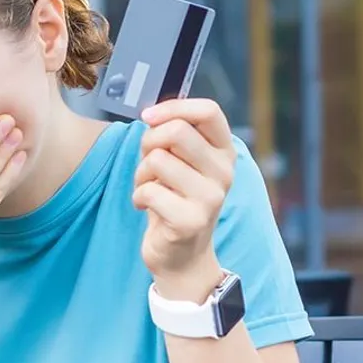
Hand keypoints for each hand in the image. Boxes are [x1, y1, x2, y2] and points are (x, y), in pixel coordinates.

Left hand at [132, 98, 236, 300]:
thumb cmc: (174, 199)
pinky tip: (147, 208)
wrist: (181, 255)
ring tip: (148, 188)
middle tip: (148, 164)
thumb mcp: (180, 163)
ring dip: (141, 174)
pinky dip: (138, 197)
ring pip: (157, 159)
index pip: (209, 111)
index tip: (148, 117)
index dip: (173, 107)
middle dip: (149, 143)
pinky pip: (148, 190)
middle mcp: (224, 172)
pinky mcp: (191, 221)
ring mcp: (211, 197)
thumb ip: (173, 135)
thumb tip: (152, 114)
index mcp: (224, 152)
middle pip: (176, 131)